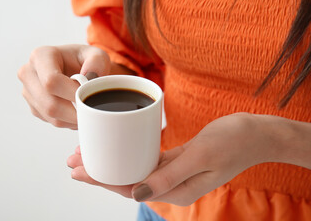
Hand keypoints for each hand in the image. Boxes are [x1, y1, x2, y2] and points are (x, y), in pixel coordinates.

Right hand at [18, 45, 110, 128]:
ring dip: (72, 118)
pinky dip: (68, 121)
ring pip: (51, 115)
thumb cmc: (85, 60)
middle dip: (74, 111)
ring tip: (87, 110)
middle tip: (92, 110)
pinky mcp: (34, 107)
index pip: (51, 81)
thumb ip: (97, 61)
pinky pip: (51, 121)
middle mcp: (29, 73)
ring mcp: (29, 92)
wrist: (77, 68)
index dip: (71, 94)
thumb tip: (89, 76)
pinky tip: (77, 112)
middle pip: (49, 103)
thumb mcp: (97, 54)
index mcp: (41, 56)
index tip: (88, 98)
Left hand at [67, 113, 275, 204]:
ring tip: (87, 155)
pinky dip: (128, 156)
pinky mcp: (177, 160)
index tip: (78, 170)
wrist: (255, 135)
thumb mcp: (201, 158)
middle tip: (73, 161)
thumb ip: (168, 176)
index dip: (101, 180)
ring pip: (133, 170)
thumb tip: (135, 192)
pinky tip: (117, 150)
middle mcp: (172, 185)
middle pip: (126, 180)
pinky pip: (146, 160)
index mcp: (177, 190)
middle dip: (99, 172)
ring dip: (111, 163)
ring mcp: (174, 173)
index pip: (129, 188)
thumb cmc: (233, 142)